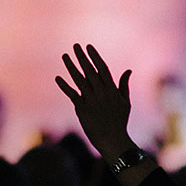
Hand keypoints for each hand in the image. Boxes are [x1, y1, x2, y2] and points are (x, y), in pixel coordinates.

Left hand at [55, 44, 135, 158]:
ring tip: (64, 56)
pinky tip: (57, 77)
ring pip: (79, 80)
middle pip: (89, 71)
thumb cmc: (120, 121)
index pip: (102, 69)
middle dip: (82, 57)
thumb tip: (128, 71)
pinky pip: (72, 94)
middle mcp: (101, 93)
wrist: (113, 139)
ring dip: (71, 67)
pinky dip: (64, 86)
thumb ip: (124, 85)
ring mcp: (91, 100)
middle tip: (75, 46)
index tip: (88, 47)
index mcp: (112, 90)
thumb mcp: (125, 102)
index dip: (94, 57)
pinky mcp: (82, 109)